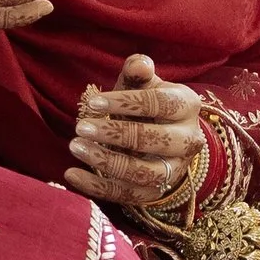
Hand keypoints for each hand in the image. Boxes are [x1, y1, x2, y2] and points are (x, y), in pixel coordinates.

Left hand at [64, 55, 206, 211]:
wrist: (162, 137)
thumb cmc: (146, 104)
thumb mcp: (143, 84)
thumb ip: (138, 72)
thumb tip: (139, 64)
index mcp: (186, 106)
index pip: (158, 104)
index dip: (124, 103)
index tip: (92, 103)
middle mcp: (187, 141)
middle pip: (153, 141)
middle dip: (115, 134)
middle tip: (80, 127)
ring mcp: (174, 170)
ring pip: (143, 173)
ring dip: (106, 162)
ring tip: (75, 147)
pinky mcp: (155, 193)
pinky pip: (127, 195)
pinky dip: (97, 187)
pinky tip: (71, 173)